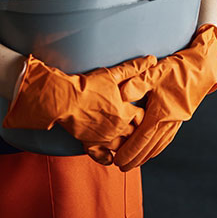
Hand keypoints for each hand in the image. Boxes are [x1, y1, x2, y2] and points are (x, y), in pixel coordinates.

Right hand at [3, 53, 158, 147]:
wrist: (65, 100)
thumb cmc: (89, 86)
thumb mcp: (113, 74)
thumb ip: (134, 68)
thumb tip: (152, 59)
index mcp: (125, 113)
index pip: (142, 117)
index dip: (143, 114)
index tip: (141, 111)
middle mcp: (118, 129)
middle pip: (134, 134)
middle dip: (136, 131)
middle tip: (136, 127)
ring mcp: (104, 139)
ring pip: (121, 147)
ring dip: (125, 145)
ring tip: (127, 142)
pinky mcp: (90, 144)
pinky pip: (102, 157)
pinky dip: (108, 158)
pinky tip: (111, 157)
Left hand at [113, 24, 216, 171]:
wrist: (203, 68)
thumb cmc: (177, 69)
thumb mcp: (155, 72)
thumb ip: (137, 84)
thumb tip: (120, 94)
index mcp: (161, 114)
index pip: (142, 139)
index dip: (129, 151)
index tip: (118, 161)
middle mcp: (169, 122)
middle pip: (150, 147)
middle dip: (135, 159)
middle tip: (122, 168)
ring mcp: (177, 121)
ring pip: (159, 144)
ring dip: (146, 155)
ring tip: (135, 162)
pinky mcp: (181, 118)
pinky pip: (167, 138)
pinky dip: (158, 147)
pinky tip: (153, 149)